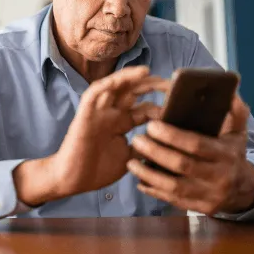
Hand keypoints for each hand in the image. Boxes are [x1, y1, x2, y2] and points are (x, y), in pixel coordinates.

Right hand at [13, 66, 167, 206]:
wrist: (72, 180)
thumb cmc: (97, 170)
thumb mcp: (130, 158)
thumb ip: (144, 146)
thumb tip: (167, 142)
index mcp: (123, 123)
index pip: (145, 107)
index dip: (162, 104)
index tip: (181, 104)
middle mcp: (112, 113)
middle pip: (133, 92)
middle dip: (152, 85)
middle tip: (171, 84)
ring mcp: (99, 112)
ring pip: (115, 86)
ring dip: (130, 78)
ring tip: (148, 72)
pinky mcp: (85, 114)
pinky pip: (94, 93)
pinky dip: (107, 84)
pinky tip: (121, 79)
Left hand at [127, 95, 253, 214]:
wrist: (243, 190)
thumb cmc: (232, 154)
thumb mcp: (238, 132)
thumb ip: (234, 111)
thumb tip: (229, 90)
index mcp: (226, 154)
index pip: (196, 145)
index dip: (172, 136)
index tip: (151, 125)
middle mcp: (218, 176)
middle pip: (182, 165)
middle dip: (156, 152)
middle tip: (136, 139)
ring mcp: (208, 195)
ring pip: (174, 186)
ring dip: (149, 174)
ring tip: (131, 162)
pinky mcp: (199, 207)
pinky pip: (173, 200)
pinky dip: (154, 190)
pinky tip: (139, 181)